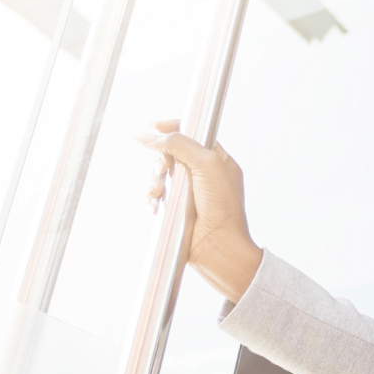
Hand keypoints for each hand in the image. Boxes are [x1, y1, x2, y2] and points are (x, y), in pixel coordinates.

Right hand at [133, 119, 263, 301]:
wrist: (218, 246)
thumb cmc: (222, 207)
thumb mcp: (206, 165)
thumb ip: (180, 144)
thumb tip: (151, 134)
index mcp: (216, 158)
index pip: (191, 132)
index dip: (170, 127)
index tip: (151, 127)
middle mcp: (202, 172)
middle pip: (170, 152)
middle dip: (160, 159)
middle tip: (163, 169)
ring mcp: (189, 190)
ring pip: (160, 174)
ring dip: (154, 181)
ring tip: (158, 193)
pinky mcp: (177, 208)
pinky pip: (157, 195)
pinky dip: (153, 198)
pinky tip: (155, 206)